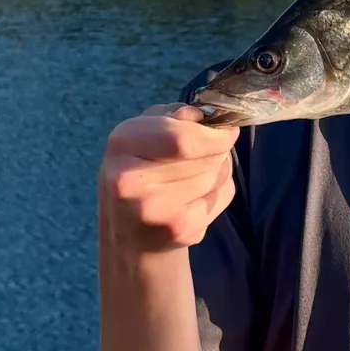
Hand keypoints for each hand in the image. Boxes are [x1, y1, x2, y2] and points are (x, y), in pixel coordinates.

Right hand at [98, 105, 239, 253]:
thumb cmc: (142, 170)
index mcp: (122, 142)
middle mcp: (129, 179)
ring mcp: (152, 210)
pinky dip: (218, 194)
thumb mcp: (146, 133)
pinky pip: (219, 198)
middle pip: (205, 158)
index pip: (182, 138)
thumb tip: (205, 117)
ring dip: (218, 172)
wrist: (131, 233)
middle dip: (218, 151)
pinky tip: (195, 199)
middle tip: (210, 152)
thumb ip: (174, 117)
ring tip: (196, 177)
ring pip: (215, 176)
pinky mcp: (176, 229)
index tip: (227, 131)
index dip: (214, 135)